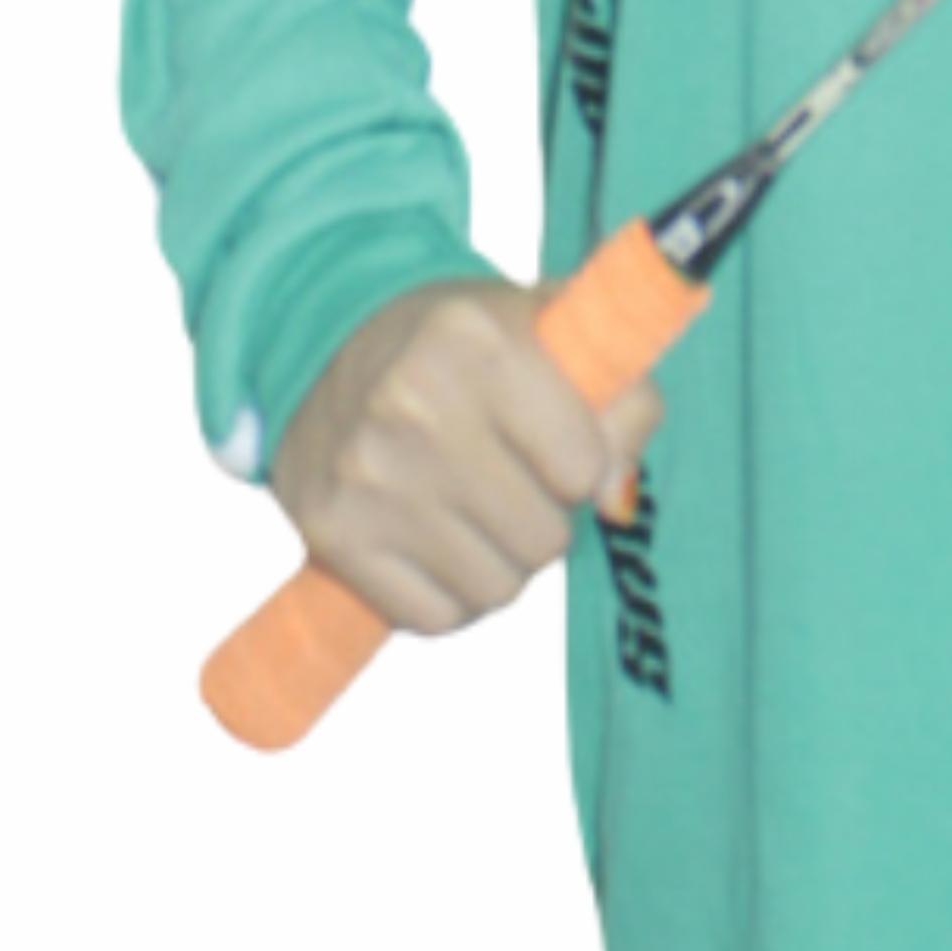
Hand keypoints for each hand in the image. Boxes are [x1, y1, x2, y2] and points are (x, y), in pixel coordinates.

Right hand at [271, 273, 664, 634]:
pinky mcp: (330, 534)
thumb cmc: (464, 349)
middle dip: (544, 519)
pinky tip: (432, 540)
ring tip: (472, 508)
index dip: (585, 466)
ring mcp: (364, 476)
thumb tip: (619, 500)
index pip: (584, 469)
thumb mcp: (552, 333)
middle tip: (512, 481)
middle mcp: (412, 406)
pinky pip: (436, 617)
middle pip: (544, 540)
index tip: (559, 444)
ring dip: (499, 562)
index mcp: (477, 339)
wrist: (328, 348)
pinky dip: (448, 595)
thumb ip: (624, 399)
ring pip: (496, 589)